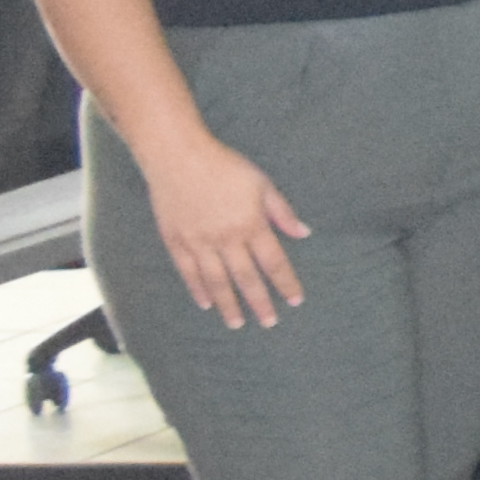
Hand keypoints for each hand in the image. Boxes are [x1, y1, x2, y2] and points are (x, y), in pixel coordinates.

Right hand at [147, 136, 312, 327]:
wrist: (177, 156)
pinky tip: (206, 304)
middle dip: (259, 303)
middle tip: (269, 323)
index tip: (295, 301)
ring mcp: (198, 241)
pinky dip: (198, 290)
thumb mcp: (262, 184)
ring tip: (236, 324)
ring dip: (228, 305)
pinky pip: (188, 272)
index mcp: (251, 224)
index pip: (274, 262)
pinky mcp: (175, 240)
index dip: (286, 283)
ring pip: (216, 281)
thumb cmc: (225, 166)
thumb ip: (282, 212)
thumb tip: (304, 233)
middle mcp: (225, 238)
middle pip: (246, 278)